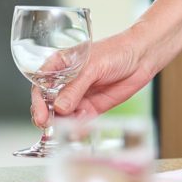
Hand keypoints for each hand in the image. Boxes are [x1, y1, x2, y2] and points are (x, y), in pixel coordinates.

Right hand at [30, 28, 153, 125]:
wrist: (143, 57)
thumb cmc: (118, 51)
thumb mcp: (94, 66)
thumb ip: (76, 87)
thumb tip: (60, 107)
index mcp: (62, 65)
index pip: (41, 84)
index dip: (38, 100)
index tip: (41, 114)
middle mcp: (67, 82)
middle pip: (48, 103)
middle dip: (46, 116)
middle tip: (48, 126)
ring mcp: (79, 96)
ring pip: (62, 115)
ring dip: (61, 124)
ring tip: (65, 130)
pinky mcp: (92, 107)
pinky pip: (79, 120)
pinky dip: (77, 126)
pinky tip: (80, 128)